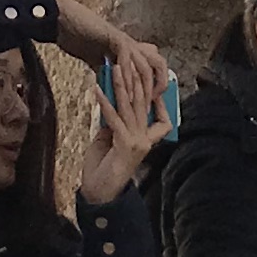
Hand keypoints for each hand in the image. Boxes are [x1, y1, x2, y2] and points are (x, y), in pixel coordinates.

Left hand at [77, 49, 174, 204]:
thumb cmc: (103, 170)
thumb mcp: (109, 142)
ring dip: (121, 85)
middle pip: (142, 104)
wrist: (100, 195)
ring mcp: (137, 142)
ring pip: (130, 107)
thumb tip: (109, 107)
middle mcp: (146, 140)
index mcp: (146, 140)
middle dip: (136, 80)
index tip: (147, 81)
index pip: (159, 116)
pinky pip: (114, 119)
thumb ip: (113, 125)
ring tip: (115, 68)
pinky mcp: (125, 145)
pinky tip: (97, 89)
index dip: (155, 98)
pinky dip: (105, 103)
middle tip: (128, 61)